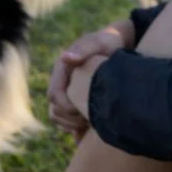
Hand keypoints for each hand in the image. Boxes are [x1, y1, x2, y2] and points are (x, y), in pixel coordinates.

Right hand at [48, 21, 133, 135]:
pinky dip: (77, 128)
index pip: (54, 95)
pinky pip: (68, 122)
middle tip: (91, 120)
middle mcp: (61, 82)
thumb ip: (83, 50)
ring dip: (72, 125)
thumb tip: (65, 58)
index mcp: (62, 70)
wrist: (117, 45)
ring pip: (59, 117)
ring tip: (92, 124)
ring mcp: (67, 92)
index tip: (83, 111)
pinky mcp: (75, 101)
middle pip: (54, 110)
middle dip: (70, 119)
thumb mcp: (99, 42)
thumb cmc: (108, 42)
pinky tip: (93, 129)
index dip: (66, 107)